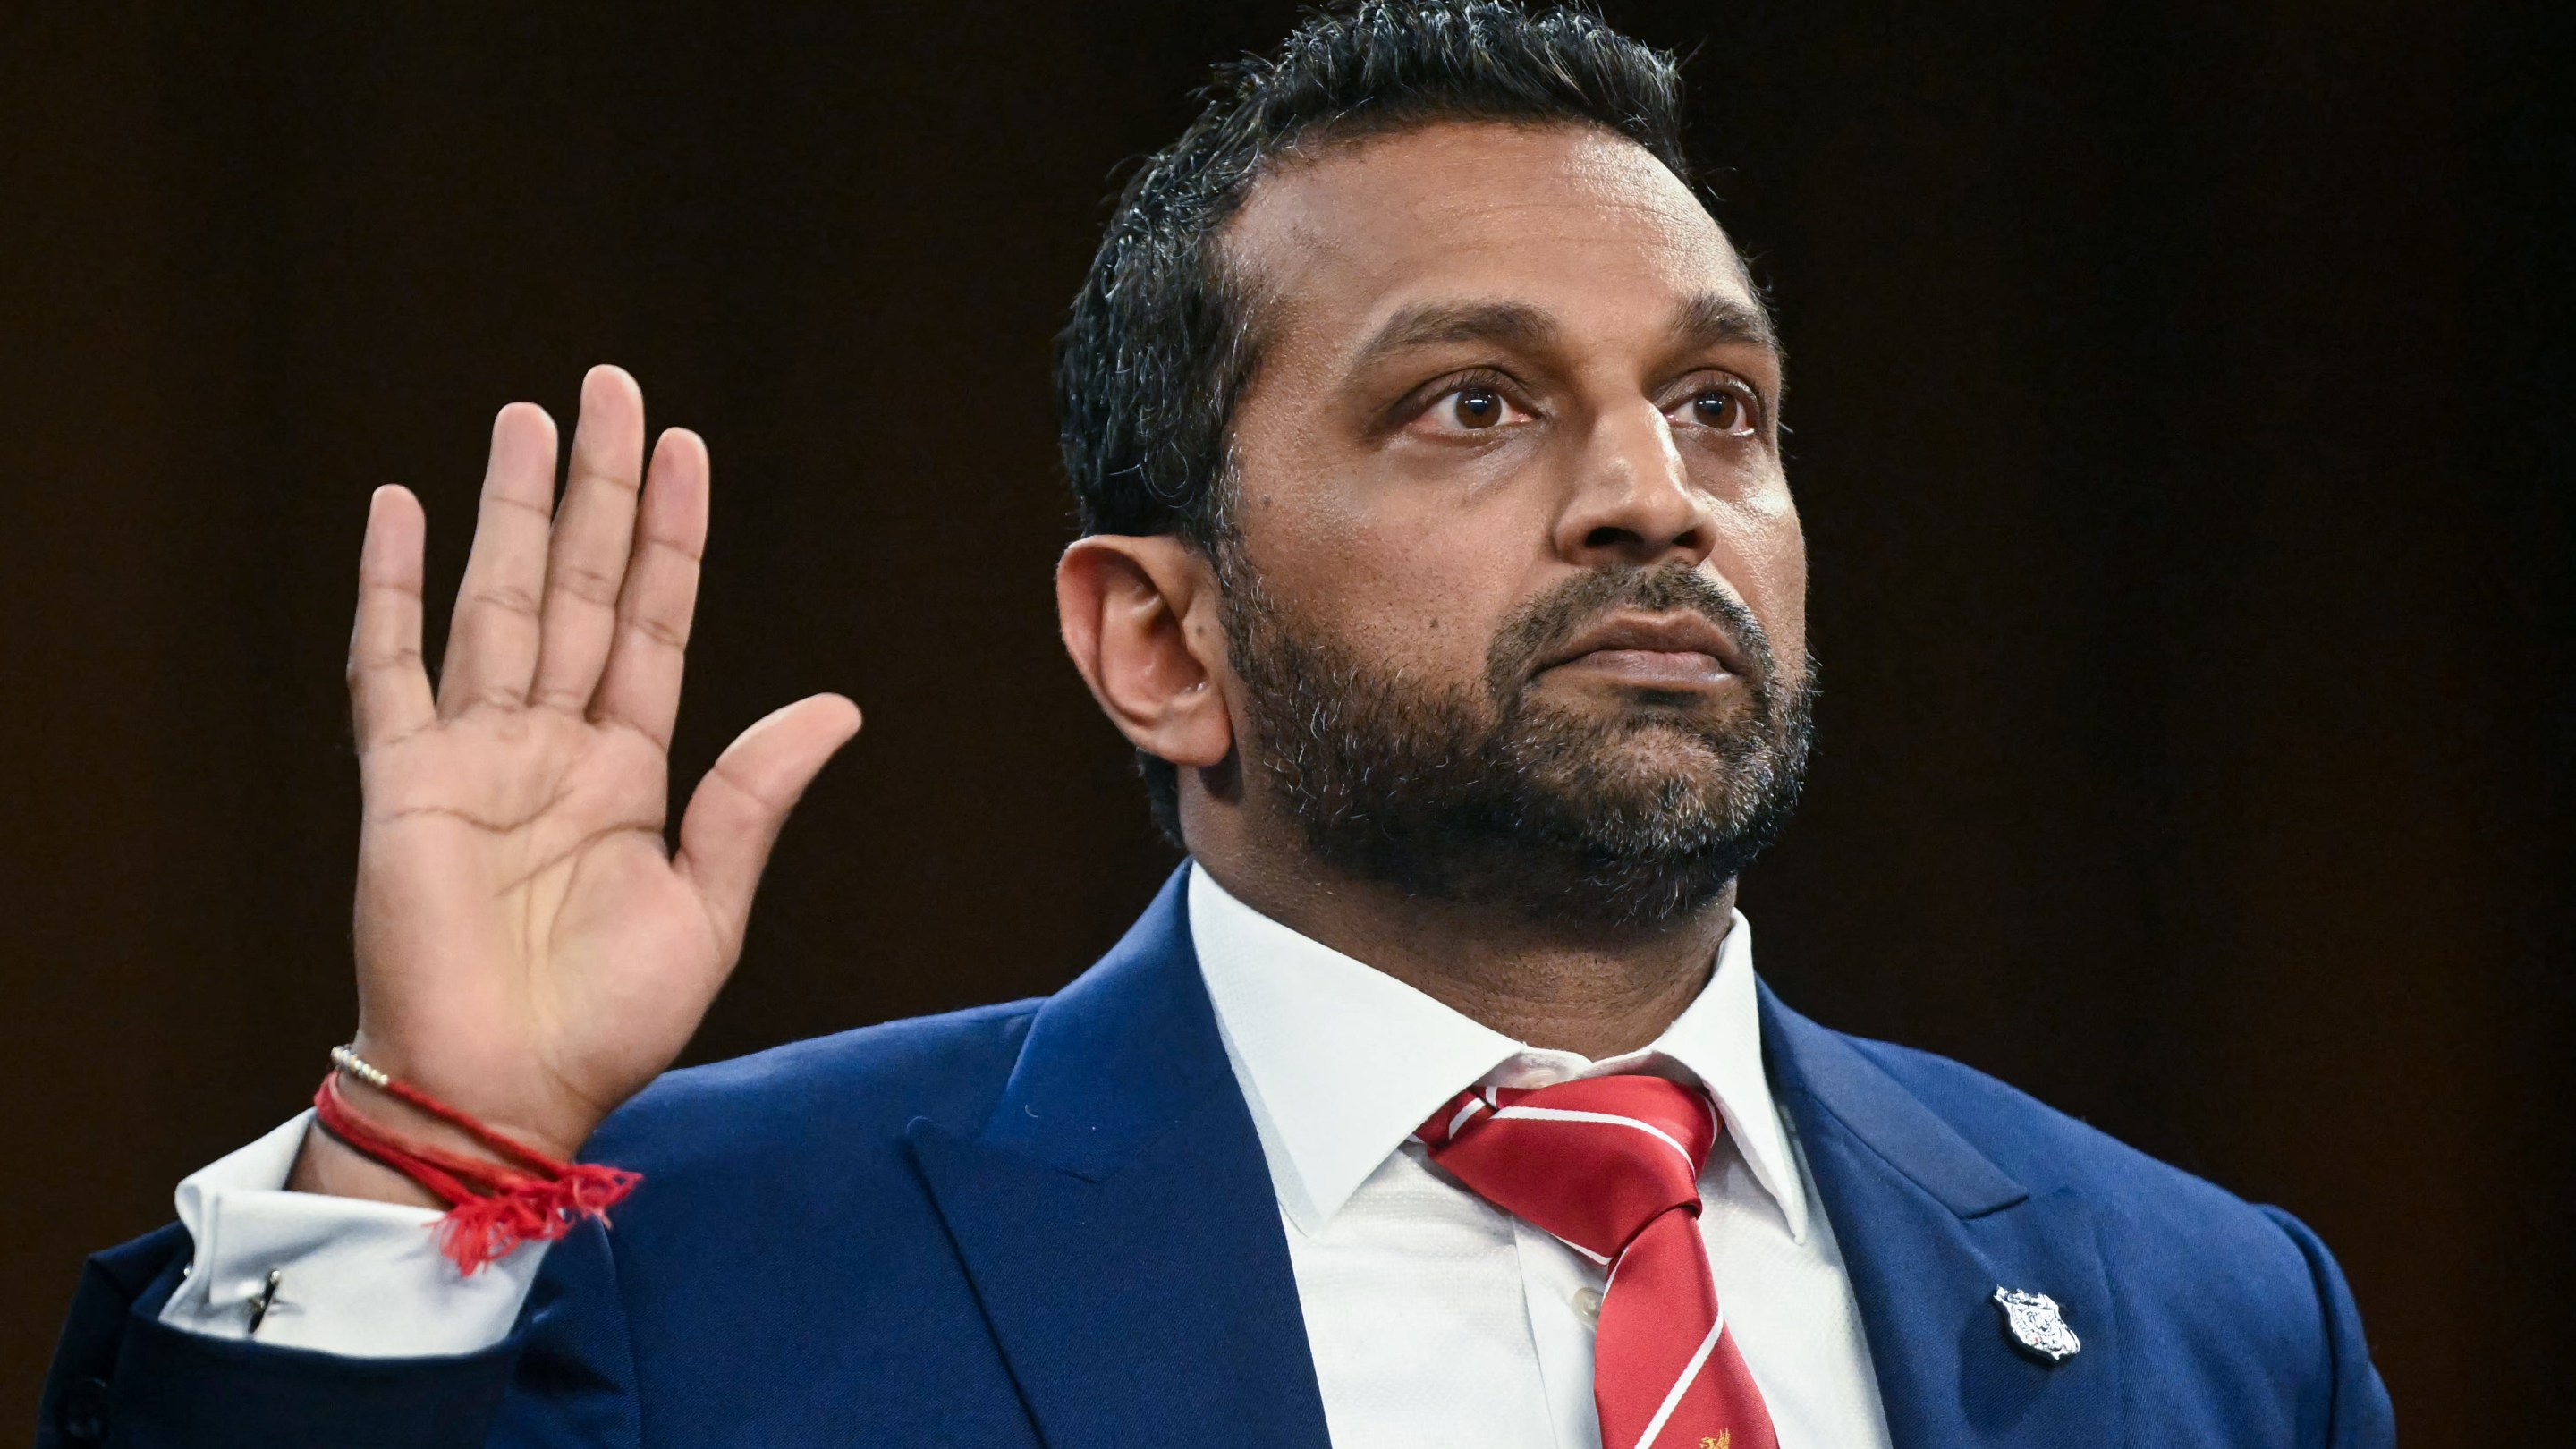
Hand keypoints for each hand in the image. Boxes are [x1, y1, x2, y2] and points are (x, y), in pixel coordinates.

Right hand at [297, 366, 858, 1199]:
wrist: (508, 1094)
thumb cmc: (608, 1021)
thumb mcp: (708, 905)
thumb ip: (754, 796)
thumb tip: (837, 706)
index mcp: (628, 770)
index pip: (653, 621)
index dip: (667, 535)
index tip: (682, 449)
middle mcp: (551, 745)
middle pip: (578, 586)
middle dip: (596, 488)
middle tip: (609, 388)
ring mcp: (474, 755)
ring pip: (497, 600)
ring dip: (511, 509)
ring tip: (528, 418)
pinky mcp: (403, 783)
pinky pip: (389, 667)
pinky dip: (390, 588)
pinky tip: (398, 508)